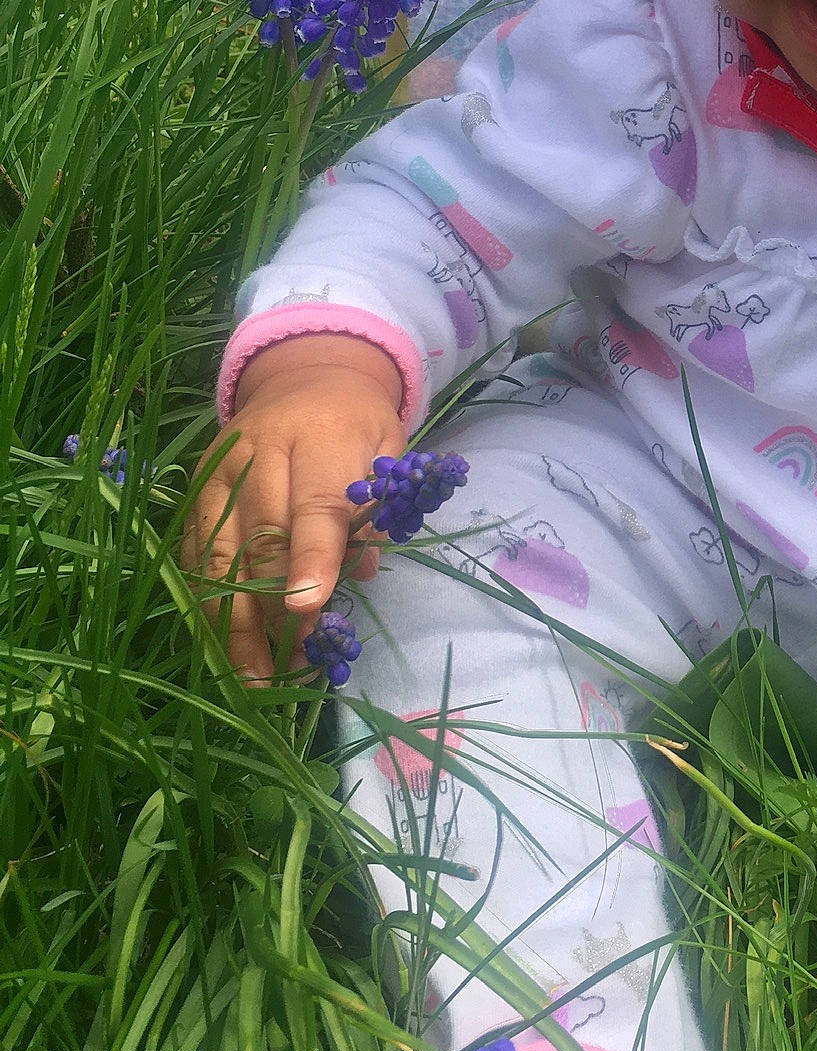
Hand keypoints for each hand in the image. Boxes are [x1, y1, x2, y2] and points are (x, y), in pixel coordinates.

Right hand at [182, 333, 404, 681]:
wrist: (305, 373)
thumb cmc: (357, 422)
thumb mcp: (386, 451)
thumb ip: (376, 511)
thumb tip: (363, 574)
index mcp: (321, 434)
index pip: (316, 505)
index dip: (313, 560)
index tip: (309, 611)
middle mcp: (261, 449)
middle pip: (263, 538)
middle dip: (275, 608)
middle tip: (290, 668)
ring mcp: (220, 469)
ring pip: (219, 553)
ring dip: (234, 621)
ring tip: (253, 677)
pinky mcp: (196, 487)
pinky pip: (196, 551)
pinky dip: (207, 600)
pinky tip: (222, 644)